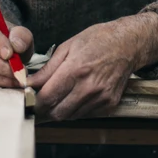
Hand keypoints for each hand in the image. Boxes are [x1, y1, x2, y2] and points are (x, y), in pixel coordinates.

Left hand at [28, 14, 157, 120]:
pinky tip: (76, 96)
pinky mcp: (110, 105)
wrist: (128, 44)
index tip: (29, 98)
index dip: (34, 101)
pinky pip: (86, 115)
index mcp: (76, 70)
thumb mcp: (68, 46)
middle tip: (41, 101)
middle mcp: (89, 88)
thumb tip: (30, 83)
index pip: (47, 97)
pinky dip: (76, 110)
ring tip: (59, 96)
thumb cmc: (98, 40)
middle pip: (57, 113)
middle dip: (45, 109)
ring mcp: (101, 98)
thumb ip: (48, 69)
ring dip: (61, 110)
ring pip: (71, 116)